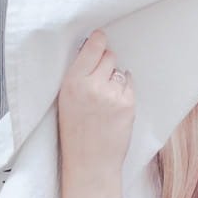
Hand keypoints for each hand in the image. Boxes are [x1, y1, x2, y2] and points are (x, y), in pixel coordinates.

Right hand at [57, 31, 134, 175]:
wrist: (90, 161)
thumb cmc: (76, 132)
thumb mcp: (67, 99)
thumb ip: (79, 75)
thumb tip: (94, 50)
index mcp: (72, 82)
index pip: (92, 47)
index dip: (98, 40)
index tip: (101, 36)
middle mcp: (92, 85)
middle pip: (109, 56)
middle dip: (106, 64)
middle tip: (99, 82)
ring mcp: (112, 94)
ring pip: (120, 71)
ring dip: (116, 80)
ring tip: (105, 100)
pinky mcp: (128, 103)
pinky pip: (130, 84)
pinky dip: (125, 91)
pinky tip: (115, 106)